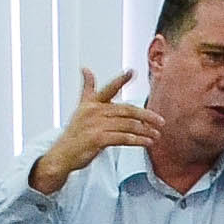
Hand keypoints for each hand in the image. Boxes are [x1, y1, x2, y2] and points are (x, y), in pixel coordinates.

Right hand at [31, 62, 168, 190]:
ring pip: (127, 125)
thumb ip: (88, 89)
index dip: (121, 80)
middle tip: (160, 121)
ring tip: (156, 135)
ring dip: (145, 130)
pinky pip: (123, 138)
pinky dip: (137, 140)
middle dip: (146, 115)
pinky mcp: (97, 139)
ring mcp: (95, 125)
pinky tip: (147, 142)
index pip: (109, 89)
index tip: (132, 71)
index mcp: (91, 103)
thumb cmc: (75, 133)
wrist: (62, 155)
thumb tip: (86, 69)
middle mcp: (94, 111)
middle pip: (127, 110)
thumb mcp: (81, 108)